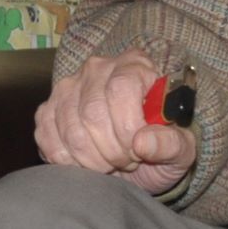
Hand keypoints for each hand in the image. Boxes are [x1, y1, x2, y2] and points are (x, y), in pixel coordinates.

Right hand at [35, 50, 196, 194]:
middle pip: (93, 112)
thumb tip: (143, 143)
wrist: (137, 159)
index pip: (121, 89)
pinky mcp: (46, 111)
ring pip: (71, 130)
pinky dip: (69, 161)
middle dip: (111, 150)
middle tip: (128, 162)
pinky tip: (88, 163)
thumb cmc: (161, 147)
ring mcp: (68, 88)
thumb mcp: (181, 149)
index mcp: (136, 65)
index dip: (128, 127)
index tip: (139, 150)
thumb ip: (171, 145)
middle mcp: (98, 68)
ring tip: (111, 163)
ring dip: (92, 159)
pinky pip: (48, 139)